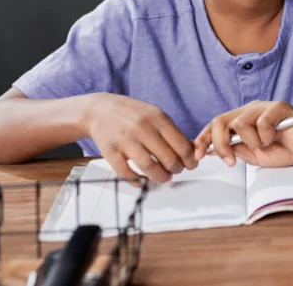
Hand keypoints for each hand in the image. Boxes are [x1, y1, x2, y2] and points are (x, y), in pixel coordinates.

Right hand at [82, 93, 196, 184]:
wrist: (100, 110)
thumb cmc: (133, 114)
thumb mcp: (156, 115)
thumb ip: (172, 132)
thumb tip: (192, 152)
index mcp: (157, 118)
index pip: (181, 145)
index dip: (190, 160)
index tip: (191, 165)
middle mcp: (142, 128)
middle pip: (168, 158)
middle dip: (177, 170)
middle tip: (177, 171)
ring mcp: (125, 141)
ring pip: (149, 167)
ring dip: (161, 178)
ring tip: (164, 177)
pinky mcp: (110, 152)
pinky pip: (127, 173)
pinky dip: (138, 181)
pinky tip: (144, 180)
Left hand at [193, 101, 292, 167]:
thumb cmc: (284, 149)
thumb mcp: (253, 155)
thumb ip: (235, 149)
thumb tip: (210, 150)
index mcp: (241, 119)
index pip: (215, 124)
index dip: (203, 139)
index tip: (196, 156)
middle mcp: (250, 109)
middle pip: (220, 121)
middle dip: (219, 144)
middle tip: (230, 161)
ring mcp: (264, 106)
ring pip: (240, 123)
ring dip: (251, 142)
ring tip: (266, 144)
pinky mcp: (279, 106)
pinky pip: (261, 122)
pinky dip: (266, 136)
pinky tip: (276, 137)